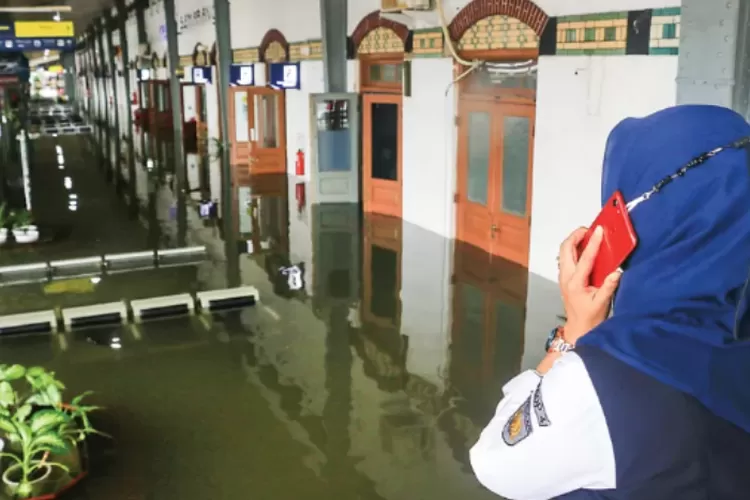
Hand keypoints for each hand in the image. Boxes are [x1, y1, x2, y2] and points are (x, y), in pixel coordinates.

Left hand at [558, 226, 621, 344]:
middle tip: (590, 230)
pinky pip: (566, 257)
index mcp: (575, 282)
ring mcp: (564, 276)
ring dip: (574, 241)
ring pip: (564, 252)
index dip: (593, 242)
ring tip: (588, 236)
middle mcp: (566, 277)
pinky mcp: (565, 277)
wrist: (578, 328)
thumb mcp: (602, 303)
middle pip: (565, 248)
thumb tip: (617, 272)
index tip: (599, 231)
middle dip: (576, 235)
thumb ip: (609, 287)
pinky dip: (574, 248)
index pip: (584, 258)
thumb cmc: (589, 318)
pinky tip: (585, 248)